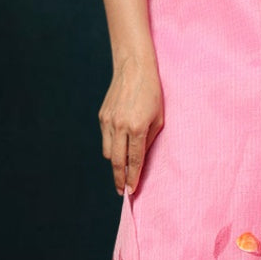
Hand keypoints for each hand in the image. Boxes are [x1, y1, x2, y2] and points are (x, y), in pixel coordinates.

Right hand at [98, 55, 163, 194]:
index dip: (132, 178)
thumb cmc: (152, 92)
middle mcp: (119, 127)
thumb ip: (149, 140)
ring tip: (122, 171)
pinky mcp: (102, 116)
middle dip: (119, 178)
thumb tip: (140, 158)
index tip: (132, 191)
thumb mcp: (159, 118)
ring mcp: (108, 122)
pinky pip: (105, 139)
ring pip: (107, 152)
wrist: (133, 68)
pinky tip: (118, 149)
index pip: (133, 160)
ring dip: (115, 164)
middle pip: (116, 161)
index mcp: (136, 128)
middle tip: (122, 191)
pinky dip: (111, 147)